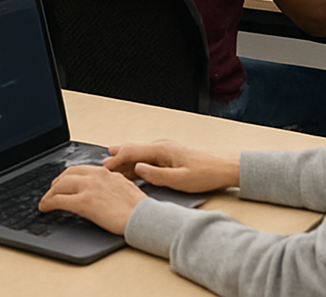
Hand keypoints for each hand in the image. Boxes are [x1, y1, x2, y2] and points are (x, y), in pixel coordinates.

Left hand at [38, 165, 144, 233]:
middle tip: (51, 192)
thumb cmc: (139, 208)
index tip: (63, 182)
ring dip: (50, 193)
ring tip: (45, 201)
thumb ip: (112, 185)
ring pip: (60, 186)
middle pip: (67, 175)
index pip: (80, 170)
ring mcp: (89, 188)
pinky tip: (45, 208)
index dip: (67, 177)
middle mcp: (96, 176)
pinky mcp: (84, 202)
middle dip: (56, 184)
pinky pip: (59, 201)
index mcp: (106, 173)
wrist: (145, 217)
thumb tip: (105, 191)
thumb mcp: (125, 188)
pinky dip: (48, 203)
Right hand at [103, 141, 240, 192]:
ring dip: (125, 162)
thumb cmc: (205, 173)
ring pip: (138, 154)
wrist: (223, 167)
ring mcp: (165, 150)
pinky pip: (146, 157)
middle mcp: (161, 146)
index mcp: (161, 150)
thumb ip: (156, 175)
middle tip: (102, 169)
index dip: (115, 161)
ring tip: (111, 171)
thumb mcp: (180, 180)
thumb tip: (137, 170)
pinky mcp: (168, 155)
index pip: (131, 152)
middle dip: (116, 159)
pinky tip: (131, 172)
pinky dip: (135, 164)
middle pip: (132, 150)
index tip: (104, 169)